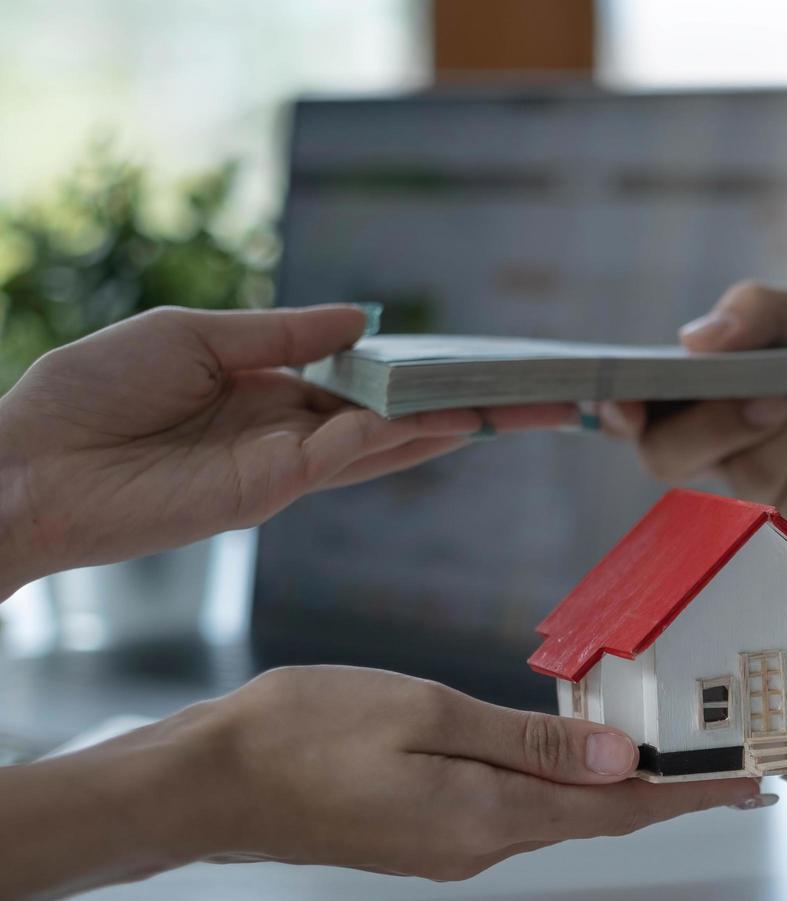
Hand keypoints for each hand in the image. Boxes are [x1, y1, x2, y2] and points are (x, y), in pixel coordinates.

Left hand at [0, 306, 576, 590]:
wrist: (29, 466)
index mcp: (263, 390)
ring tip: (515, 411)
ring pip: (387, 442)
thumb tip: (360, 321)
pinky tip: (446, 423)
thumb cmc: (88, 393)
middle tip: (533, 398)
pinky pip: (348, 457)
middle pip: (393, 418)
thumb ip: (280, 333)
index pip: (360, 382)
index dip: (416, 373)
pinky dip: (398, 438)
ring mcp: (283, 466)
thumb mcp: (191, 336)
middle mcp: (284, 431)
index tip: (473, 365)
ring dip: (451, 426)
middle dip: (462, 409)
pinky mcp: (269, 490)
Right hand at [0, 666, 762, 900]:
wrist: (209, 780)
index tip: (747, 785)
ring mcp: (452, 842)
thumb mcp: (427, 717)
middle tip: (730, 773)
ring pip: (559, 813)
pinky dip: (564, 784)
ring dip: (619, 790)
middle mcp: (480, 843)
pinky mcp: (428, 830)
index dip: (687, 795)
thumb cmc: (302, 736)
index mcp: (488, 817)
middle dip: (668, 794)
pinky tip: (581, 761)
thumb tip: (619, 759)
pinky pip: (517, 807)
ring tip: (675, 763)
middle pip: (597, 817)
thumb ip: (530, 741)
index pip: (617, 810)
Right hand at [601, 282, 786, 553]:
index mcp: (725, 391)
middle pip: (672, 456)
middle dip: (717, 419)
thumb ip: (761, 314)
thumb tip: (692, 341)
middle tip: (777, 390)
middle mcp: (739, 446)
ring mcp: (779, 492)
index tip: (623, 395)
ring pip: (753, 468)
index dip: (619, 406)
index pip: (648, 408)